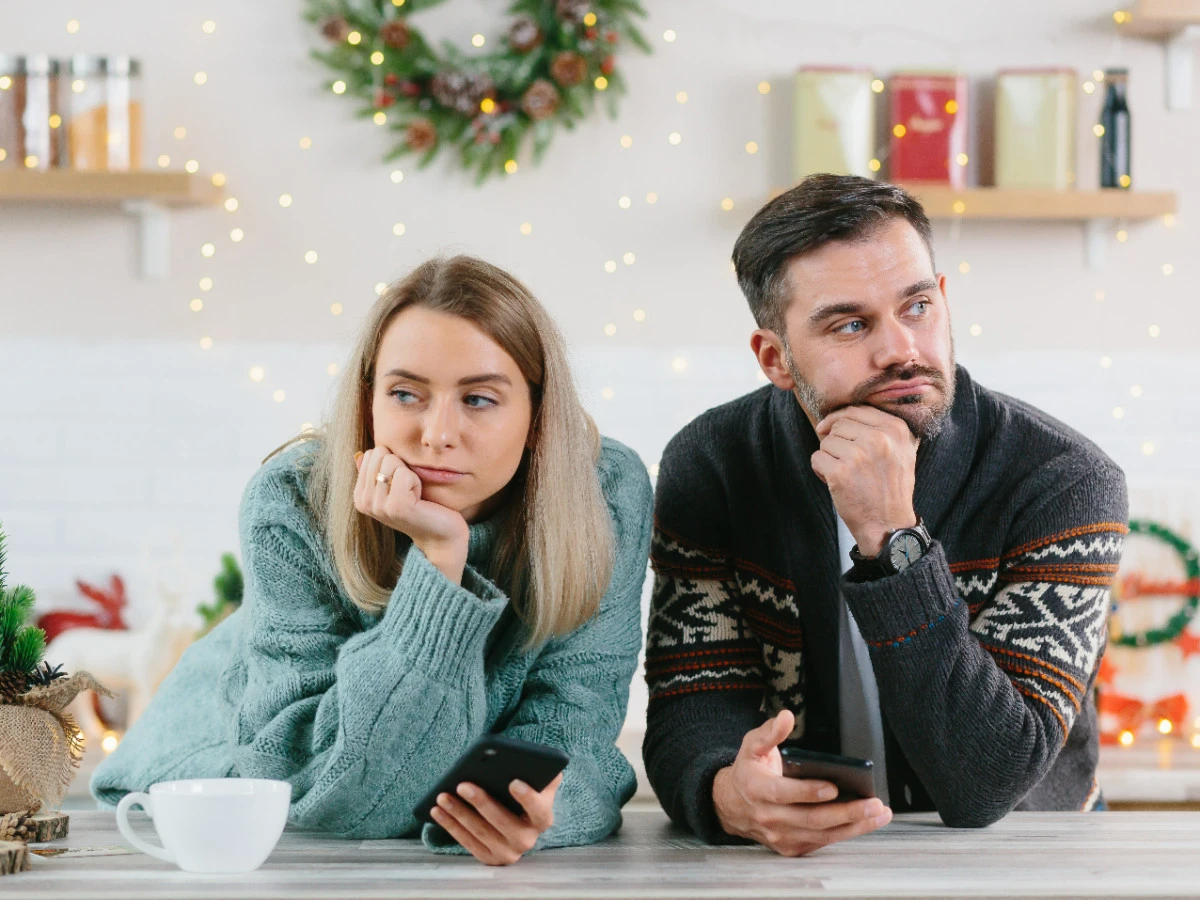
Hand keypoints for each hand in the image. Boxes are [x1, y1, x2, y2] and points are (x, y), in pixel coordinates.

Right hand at [354, 447, 468, 582]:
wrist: (440, 535)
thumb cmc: (420, 506)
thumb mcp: (394, 487)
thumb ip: (376, 471)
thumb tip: (360, 454)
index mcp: (360, 495)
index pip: (371, 454)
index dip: (393, 463)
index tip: (400, 485)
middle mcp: (364, 501)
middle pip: (380, 454)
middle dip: (400, 466)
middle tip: (408, 490)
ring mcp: (378, 505)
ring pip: (392, 461)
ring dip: (409, 475)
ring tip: (413, 495)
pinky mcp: (396, 506)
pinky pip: (404, 473)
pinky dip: (417, 481)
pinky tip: (419, 499)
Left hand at [429, 774, 562, 865]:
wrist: (517, 817)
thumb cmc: (524, 791)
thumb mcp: (536, 781)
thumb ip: (537, 770)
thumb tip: (525, 758)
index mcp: (542, 818)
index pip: (539, 810)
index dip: (527, 798)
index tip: (513, 782)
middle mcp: (527, 839)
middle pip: (503, 822)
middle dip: (481, 802)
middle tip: (462, 785)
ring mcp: (508, 853)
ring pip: (480, 832)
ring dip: (459, 813)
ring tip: (442, 796)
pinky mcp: (490, 859)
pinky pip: (467, 842)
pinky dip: (450, 826)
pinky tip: (437, 811)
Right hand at [712, 710, 891, 856]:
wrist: (732, 806)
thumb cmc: (749, 772)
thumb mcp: (752, 746)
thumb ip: (770, 732)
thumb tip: (786, 717)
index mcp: (758, 789)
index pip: (784, 794)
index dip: (809, 792)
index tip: (834, 786)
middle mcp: (769, 817)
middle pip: (811, 819)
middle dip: (846, 813)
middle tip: (872, 803)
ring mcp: (781, 836)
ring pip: (822, 835)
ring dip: (854, 826)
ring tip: (878, 813)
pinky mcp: (791, 847)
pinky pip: (822, 843)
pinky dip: (846, 834)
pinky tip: (865, 822)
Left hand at [812, 406, 918, 556]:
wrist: (888, 524)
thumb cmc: (890, 487)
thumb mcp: (901, 450)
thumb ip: (881, 427)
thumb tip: (846, 411)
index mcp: (896, 429)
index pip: (856, 410)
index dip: (839, 419)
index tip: (831, 429)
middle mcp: (879, 439)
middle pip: (839, 425)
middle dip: (836, 442)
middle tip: (847, 462)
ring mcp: (859, 455)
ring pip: (826, 442)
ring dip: (829, 457)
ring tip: (846, 474)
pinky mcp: (840, 472)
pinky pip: (816, 458)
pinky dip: (820, 470)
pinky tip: (836, 482)